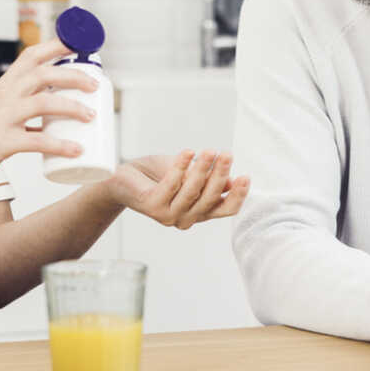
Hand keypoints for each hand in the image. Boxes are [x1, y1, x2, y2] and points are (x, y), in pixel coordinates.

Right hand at [0, 40, 97, 188]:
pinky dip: (60, 145)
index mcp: (4, 84)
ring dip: (72, 107)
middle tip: (95, 85)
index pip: (31, 55)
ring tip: (91, 116)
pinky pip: (36, 141)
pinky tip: (76, 150)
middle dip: (73, 76)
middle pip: (43, 74)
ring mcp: (2, 118)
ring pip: (43, 103)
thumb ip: (20, 102)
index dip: (57, 46)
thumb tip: (55, 104)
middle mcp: (3, 95)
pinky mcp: (2, 142)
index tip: (80, 44)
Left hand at [105, 151, 250, 229]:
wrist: (124, 177)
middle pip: (210, 200)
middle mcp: (185, 219)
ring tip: (209, 151)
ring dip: (202, 169)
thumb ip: (209, 179)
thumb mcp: (190, 173)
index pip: (224, 209)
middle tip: (226, 154)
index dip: (237, 196)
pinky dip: (181, 167)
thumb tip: (232, 181)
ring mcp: (168, 216)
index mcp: (198, 213)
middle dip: (220, 175)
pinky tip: (187, 153)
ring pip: (192, 192)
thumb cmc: (158, 174)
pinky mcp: (152, 207)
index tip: (245, 176)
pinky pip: (171, 185)